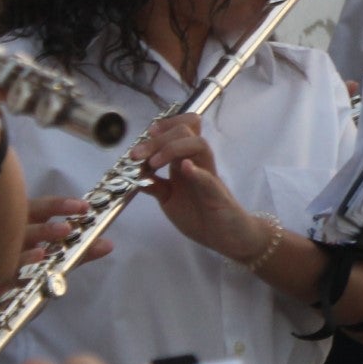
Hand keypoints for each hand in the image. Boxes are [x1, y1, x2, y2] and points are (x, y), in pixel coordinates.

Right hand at [0, 195, 109, 332]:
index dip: (60, 206)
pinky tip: (12, 284)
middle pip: (23, 228)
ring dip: (24, 254)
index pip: (40, 208)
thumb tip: (108, 244)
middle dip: (44, 229)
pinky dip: (3, 280)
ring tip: (42, 254)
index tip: (84, 207)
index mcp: (22, 223)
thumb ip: (79, 252)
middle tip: (66, 229)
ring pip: (6, 253)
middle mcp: (6, 237)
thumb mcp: (52, 258)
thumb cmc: (23, 268)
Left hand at [128, 114, 262, 258]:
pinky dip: (196, 171)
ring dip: (173, 148)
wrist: (227, 237)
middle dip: (158, 139)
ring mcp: (209, 177)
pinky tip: (185, 167)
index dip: (165, 125)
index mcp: (186, 162)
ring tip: (154, 163)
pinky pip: (208, 178)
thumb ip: (156, 186)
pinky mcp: (216, 195)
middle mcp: (199, 163)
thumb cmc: (200, 217)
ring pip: (199, 145)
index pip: (182, 130)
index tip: (146, 134)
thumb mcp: (170, 200)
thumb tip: (135, 174)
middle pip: (185, 133)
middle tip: (136, 154)